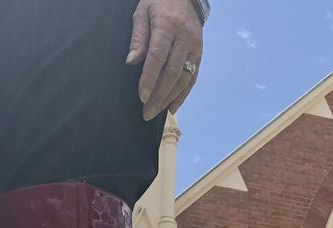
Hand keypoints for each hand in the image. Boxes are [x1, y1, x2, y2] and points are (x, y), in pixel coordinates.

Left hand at [126, 0, 202, 119]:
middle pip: (172, 72)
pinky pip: (193, 77)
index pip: (158, 57)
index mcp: (168, 26)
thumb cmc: (159, 3)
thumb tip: (131, 61)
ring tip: (157, 112)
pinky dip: (183, 94)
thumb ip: (138, 37)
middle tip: (147, 112)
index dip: (150, 78)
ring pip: (184, 78)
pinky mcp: (200, 54)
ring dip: (170, 98)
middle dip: (159, 95)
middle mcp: (184, 38)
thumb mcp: (142, 12)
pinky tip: (172, 106)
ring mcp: (195, 48)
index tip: (142, 96)